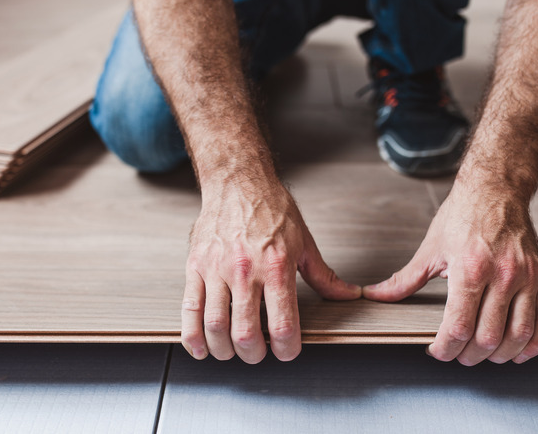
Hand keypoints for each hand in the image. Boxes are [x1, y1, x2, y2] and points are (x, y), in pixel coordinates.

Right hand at [181, 178, 360, 363]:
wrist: (238, 183)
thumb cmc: (270, 209)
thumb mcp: (304, 242)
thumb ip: (323, 276)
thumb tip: (348, 295)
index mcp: (276, 266)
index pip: (282, 324)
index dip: (286, 349)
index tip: (287, 351)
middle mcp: (245, 270)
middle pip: (245, 333)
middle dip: (254, 354)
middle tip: (259, 354)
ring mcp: (216, 269)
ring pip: (215, 326)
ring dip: (224, 350)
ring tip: (232, 351)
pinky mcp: (195, 267)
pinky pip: (189, 309)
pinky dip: (193, 336)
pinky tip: (201, 347)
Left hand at [362, 183, 537, 364]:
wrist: (496, 190)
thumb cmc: (463, 216)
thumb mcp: (429, 249)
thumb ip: (404, 279)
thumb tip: (376, 295)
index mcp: (470, 269)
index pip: (459, 327)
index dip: (445, 349)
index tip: (436, 351)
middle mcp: (501, 276)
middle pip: (487, 337)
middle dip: (468, 356)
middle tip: (456, 355)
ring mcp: (525, 279)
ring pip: (518, 335)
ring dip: (499, 355)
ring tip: (482, 356)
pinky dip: (533, 344)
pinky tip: (517, 351)